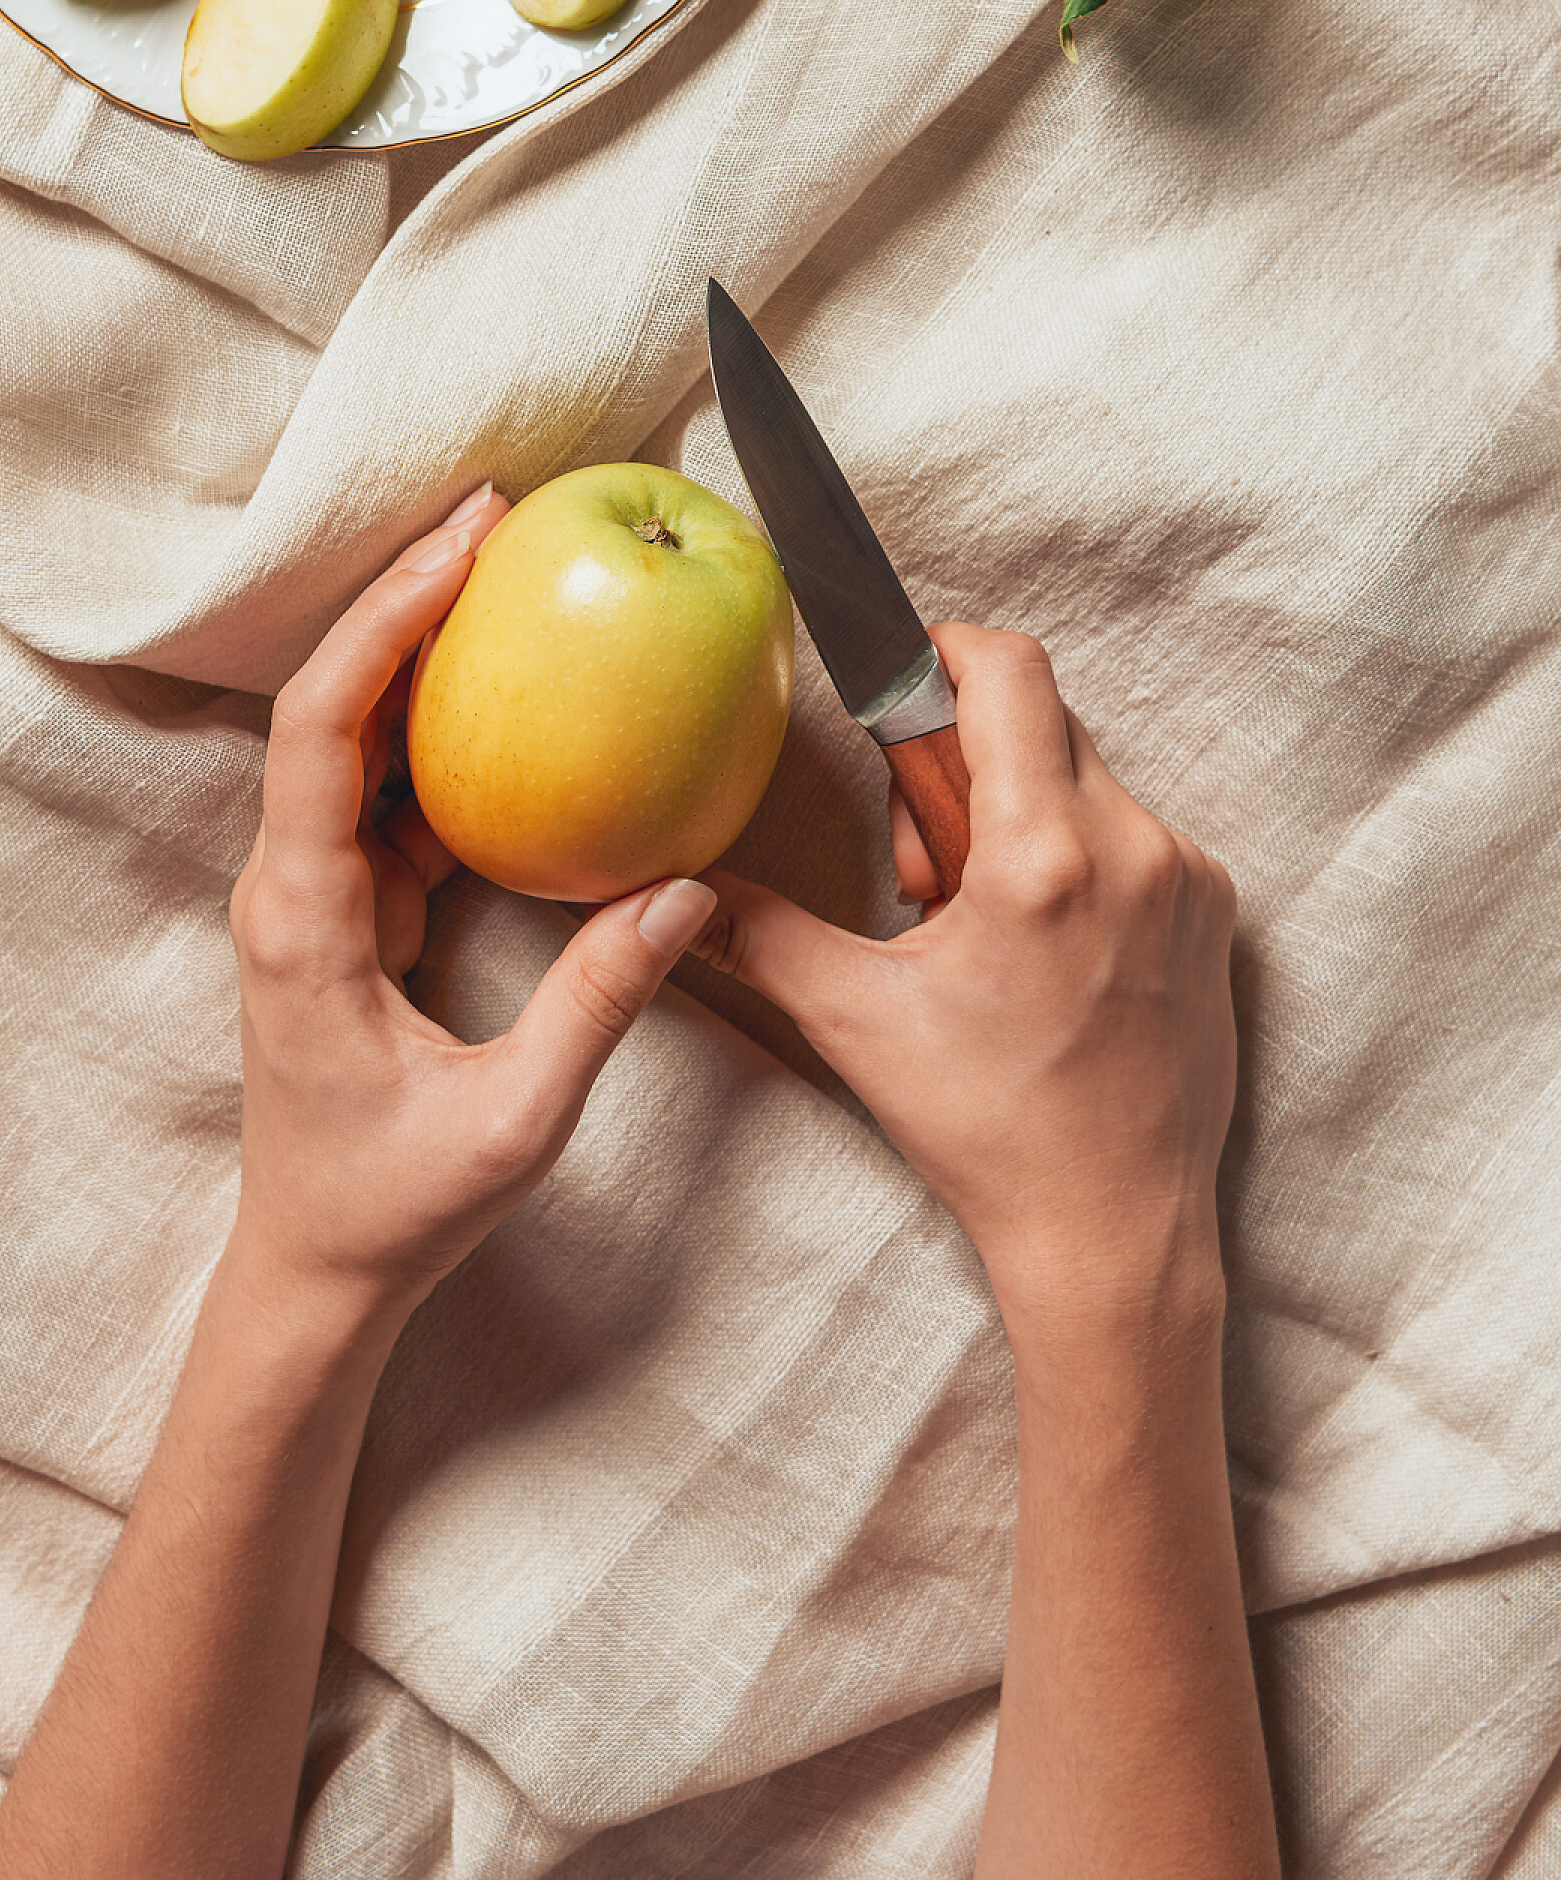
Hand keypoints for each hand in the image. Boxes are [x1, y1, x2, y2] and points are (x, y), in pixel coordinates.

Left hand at [222, 484, 716, 1335]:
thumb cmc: (393, 1208)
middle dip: (405, 598)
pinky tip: (520, 694)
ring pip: (357, 738)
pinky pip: (393, 792)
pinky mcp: (347, 910)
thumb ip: (597, 1003)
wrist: (314, 1276)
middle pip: (331, 702)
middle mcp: (289, 885)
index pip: (321, 727)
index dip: (384, 620)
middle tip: (497, 515)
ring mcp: (313, 894)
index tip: (461, 546)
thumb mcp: (513, 1119)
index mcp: (301, 917)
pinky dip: (448, 731)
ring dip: (423, 652)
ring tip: (511, 572)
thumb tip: (684, 891)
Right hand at [687, 625, 1238, 1337]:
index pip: (1008, 669)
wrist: (1114, 1233)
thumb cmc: (990, 1132)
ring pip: (1087, 777)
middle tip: (925, 867)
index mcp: (1044, 856)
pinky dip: (1078, 857)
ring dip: (1021, 812)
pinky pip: (1134, 833)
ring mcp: (1189, 879)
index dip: (943, 653)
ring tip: (980, 922)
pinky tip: (1041, 949)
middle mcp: (1135, 848)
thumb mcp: (856, 1020)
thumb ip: (762, 932)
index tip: (900, 689)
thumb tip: (671, 890)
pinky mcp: (1216, 911)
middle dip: (966, 761)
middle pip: (1041, 721)